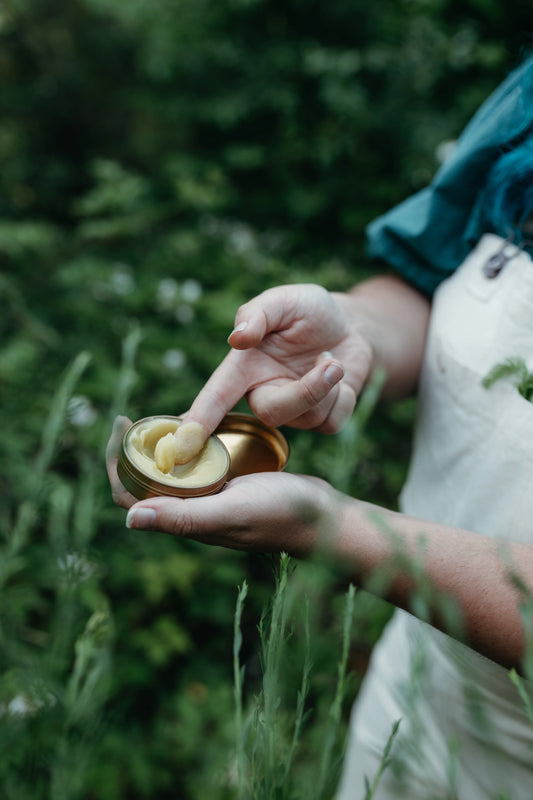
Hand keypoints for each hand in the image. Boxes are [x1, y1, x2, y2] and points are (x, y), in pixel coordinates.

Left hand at [106, 416, 337, 553]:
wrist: (325, 517)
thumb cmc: (282, 515)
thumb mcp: (232, 511)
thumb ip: (184, 517)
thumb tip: (129, 519)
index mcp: (186, 522)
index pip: (133, 498)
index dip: (119, 465)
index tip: (121, 428)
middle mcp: (194, 512)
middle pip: (148, 483)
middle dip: (134, 451)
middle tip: (135, 418)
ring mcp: (213, 499)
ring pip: (173, 474)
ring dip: (160, 448)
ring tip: (159, 419)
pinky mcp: (231, 487)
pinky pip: (200, 467)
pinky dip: (190, 447)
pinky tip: (197, 426)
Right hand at [182, 284, 372, 439]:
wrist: (350, 325)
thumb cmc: (308, 310)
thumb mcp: (284, 300)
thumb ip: (258, 313)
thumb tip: (237, 337)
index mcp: (243, 368)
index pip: (215, 398)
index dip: (197, 423)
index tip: (180, 447)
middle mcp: (263, 393)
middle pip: (272, 414)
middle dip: (306, 392)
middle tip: (332, 363)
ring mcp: (292, 412)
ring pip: (308, 418)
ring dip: (330, 386)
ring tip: (332, 358)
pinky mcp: (320, 421)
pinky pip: (331, 423)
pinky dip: (344, 395)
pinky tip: (340, 375)